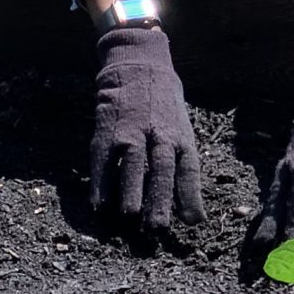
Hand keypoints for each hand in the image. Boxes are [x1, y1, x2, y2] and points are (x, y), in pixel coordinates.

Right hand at [88, 26, 204, 229]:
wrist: (137, 65)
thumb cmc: (163, 106)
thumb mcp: (180, 128)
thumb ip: (180, 162)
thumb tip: (188, 205)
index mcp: (181, 136)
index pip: (188, 169)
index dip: (190, 196)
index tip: (194, 222)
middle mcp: (159, 134)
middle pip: (162, 169)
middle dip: (159, 200)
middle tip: (157, 228)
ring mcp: (131, 132)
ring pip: (133, 165)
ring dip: (131, 193)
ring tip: (129, 218)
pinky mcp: (106, 132)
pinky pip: (103, 162)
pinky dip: (100, 185)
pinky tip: (99, 205)